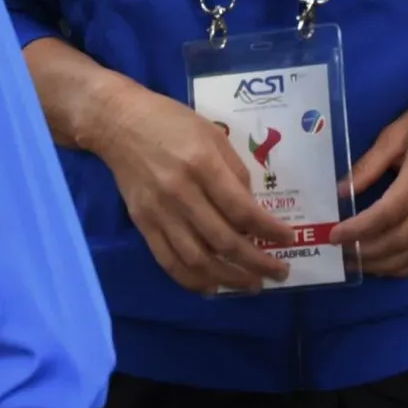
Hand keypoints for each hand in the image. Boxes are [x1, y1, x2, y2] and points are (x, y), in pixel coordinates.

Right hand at [93, 84, 293, 295]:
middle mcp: (181, 193)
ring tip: (252, 284)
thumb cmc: (172, 122)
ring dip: (229, 278)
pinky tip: (212, 286)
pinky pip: (168, 261)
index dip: (269, 230)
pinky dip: (192, 280)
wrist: (119, 123)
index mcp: (202, 165)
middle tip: (279, 272)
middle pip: (223, 241)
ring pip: (197, 259)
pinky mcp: (143, 224)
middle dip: (256, 262)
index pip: (242, 210)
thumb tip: (251, 208)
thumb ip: (234, 170)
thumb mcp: (212, 134)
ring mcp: (159, 212)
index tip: (288, 240)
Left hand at [332, 94, 407, 278]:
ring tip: (360, 263)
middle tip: (342, 252)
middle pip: (403, 237)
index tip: (335, 234)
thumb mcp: (395, 132)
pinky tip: (388, 265)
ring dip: (386, 264)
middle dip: (369, 251)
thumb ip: (369, 164)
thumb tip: (342, 192)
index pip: (390, 211)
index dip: (360, 228)